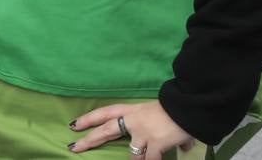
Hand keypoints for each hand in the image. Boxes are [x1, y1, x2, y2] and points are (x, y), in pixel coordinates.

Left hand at [68, 100, 195, 159]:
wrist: (188, 107)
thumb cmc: (177, 109)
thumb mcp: (163, 114)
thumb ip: (167, 133)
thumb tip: (182, 148)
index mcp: (132, 110)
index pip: (105, 112)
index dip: (89, 118)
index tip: (74, 124)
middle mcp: (133, 121)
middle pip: (105, 130)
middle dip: (88, 139)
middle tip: (73, 146)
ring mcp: (142, 133)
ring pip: (132, 154)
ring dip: (138, 159)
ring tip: (144, 157)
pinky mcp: (154, 144)